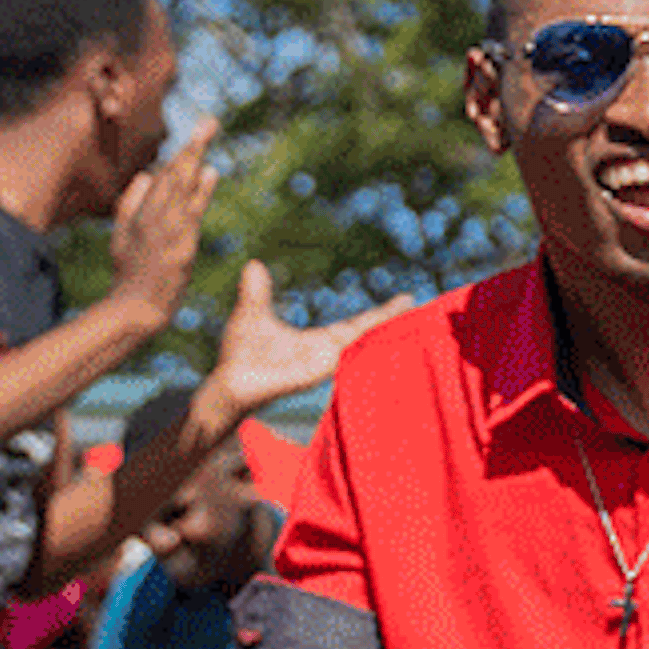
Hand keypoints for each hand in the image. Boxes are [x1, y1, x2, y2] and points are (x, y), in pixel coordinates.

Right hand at [106, 116, 221, 322]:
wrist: (135, 307)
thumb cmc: (130, 273)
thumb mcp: (123, 234)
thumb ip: (132, 202)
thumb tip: (146, 174)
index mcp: (140, 211)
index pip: (165, 176)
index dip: (183, 153)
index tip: (199, 133)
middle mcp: (153, 215)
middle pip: (174, 174)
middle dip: (192, 145)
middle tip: (210, 121)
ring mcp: (166, 230)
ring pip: (181, 186)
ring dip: (195, 157)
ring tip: (208, 131)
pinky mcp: (179, 247)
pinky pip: (191, 213)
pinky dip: (200, 191)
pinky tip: (209, 172)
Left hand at [210, 259, 410, 419]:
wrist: (229, 383)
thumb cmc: (240, 356)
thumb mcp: (252, 313)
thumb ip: (258, 292)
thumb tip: (254, 264)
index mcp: (319, 342)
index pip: (359, 325)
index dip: (382, 313)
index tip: (407, 299)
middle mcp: (327, 354)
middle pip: (368, 333)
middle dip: (392, 319)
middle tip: (419, 304)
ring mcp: (323, 365)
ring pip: (359, 344)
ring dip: (382, 331)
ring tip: (410, 317)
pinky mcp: (313, 373)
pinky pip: (340, 358)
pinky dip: (359, 346)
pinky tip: (378, 338)